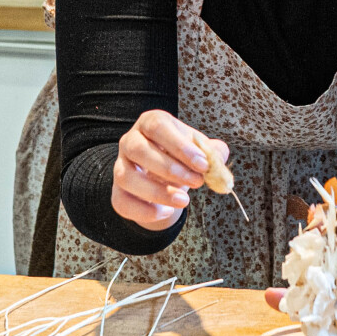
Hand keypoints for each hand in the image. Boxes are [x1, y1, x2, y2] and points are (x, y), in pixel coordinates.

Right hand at [110, 109, 227, 231]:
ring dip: (157, 191)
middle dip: (170, 168)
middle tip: (197, 182)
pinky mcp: (117, 193)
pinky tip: (166, 212)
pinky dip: (145, 211)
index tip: (203, 164)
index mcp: (150, 123)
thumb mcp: (200, 151)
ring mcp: (120, 167)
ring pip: (126, 177)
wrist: (165, 181)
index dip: (180, 146)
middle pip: (138, 149)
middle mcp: (130, 141)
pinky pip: (123, 202)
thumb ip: (213, 153)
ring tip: (184, 201)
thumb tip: (219, 161)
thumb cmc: (182, 159)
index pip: (158, 127)